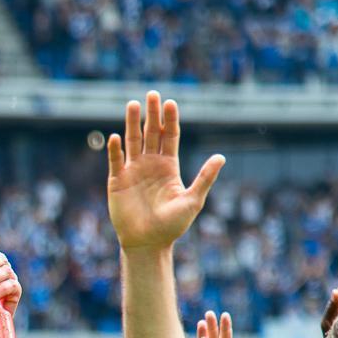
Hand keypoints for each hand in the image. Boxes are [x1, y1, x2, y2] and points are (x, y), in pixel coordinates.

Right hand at [106, 90, 224, 252]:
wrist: (147, 243)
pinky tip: (116, 137)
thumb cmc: (172, 226)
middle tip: (152, 94)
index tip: (171, 103)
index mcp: (168, 167)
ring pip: (132, 142)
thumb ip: (205, 178)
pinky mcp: (116, 182)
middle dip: (151, 114)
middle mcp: (150, 165)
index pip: (169, 136)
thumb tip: (221, 156)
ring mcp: (132, 172)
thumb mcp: (192, 200)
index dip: (170, 120)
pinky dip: (115, 149)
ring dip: (132, 123)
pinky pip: (116, 161)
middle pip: (151, 133)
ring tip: (132, 105)